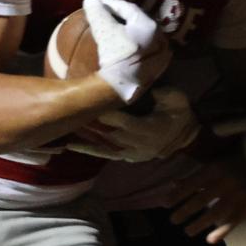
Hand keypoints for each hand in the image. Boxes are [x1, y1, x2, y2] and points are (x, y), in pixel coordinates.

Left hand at [63, 88, 198, 161]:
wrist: (185, 138)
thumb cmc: (179, 115)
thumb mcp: (178, 101)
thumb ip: (165, 96)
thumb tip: (152, 89)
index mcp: (141, 128)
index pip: (116, 119)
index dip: (100, 112)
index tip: (83, 104)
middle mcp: (131, 142)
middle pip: (102, 133)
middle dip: (84, 125)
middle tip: (64, 116)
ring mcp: (127, 152)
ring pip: (99, 146)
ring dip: (81, 140)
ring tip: (60, 134)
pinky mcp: (126, 156)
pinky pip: (104, 155)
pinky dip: (88, 151)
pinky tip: (71, 147)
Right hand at [80, 0, 170, 104]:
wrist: (118, 89)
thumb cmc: (113, 56)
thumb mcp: (103, 30)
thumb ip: (97, 11)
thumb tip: (90, 0)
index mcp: (149, 26)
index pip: (128, 8)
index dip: (110, 3)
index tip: (96, 3)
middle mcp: (159, 37)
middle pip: (137, 21)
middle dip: (121, 16)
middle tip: (106, 14)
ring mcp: (159, 55)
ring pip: (142, 36)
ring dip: (128, 30)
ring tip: (113, 29)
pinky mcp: (155, 68)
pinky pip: (143, 50)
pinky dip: (132, 45)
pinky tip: (123, 47)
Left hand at [168, 153, 245, 242]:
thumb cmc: (238, 160)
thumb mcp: (216, 162)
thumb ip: (197, 175)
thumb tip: (174, 184)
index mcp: (215, 168)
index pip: (191, 184)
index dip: (177, 195)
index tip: (165, 205)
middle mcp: (225, 181)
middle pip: (200, 200)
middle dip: (184, 212)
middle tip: (173, 220)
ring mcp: (238, 194)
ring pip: (215, 212)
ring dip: (199, 224)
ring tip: (187, 231)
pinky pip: (234, 220)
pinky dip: (222, 231)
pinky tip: (210, 240)